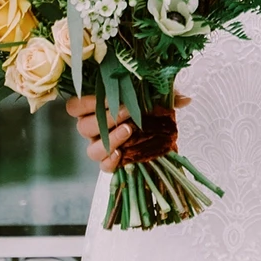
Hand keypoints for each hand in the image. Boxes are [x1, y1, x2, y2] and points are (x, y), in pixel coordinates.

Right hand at [67, 88, 189, 171]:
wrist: (159, 130)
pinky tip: (122, 154)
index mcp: (95, 109)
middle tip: (128, 111)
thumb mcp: (157, 96)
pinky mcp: (112, 162)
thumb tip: (186, 99)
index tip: (110, 96)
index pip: (75, 107)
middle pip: (83, 127)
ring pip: (92, 149)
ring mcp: (101, 146)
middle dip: (106, 118)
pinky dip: (110, 162)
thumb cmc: (150, 107)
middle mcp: (93, 129)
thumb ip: (166, 94)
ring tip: (130, 130)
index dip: (86, 102)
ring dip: (111, 139)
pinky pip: (103, 166)